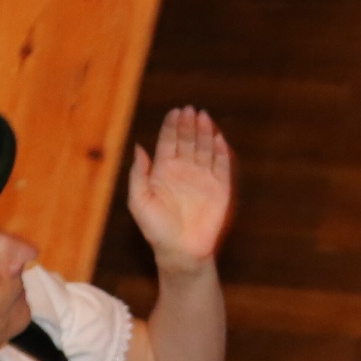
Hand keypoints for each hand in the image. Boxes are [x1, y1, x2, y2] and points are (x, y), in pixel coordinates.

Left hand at [124, 106, 233, 272]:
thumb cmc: (156, 228)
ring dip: (205, 133)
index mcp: (163, 171)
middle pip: (187, 141)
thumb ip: (138, 174)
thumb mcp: (138, 200)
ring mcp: (203, 179)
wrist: (180, 250)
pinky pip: (222, 166)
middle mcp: (184, 171)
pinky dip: (221, 152)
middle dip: (189, 125)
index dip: (171, 126)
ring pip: (205, 149)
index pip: (168, 142)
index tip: (175, 112)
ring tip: (203, 116)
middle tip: (190, 110)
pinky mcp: (220, 190)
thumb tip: (138, 147)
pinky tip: (219, 138)